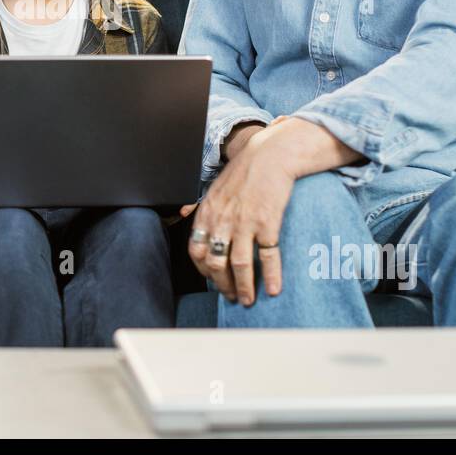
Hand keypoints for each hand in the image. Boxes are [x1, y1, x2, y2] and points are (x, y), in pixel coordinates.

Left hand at [184, 125, 294, 307]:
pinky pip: (267, 256)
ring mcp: (244, 223)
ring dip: (243, 287)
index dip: (203, 270)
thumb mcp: (214, 186)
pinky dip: (271, 276)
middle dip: (222, 285)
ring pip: (238, 264)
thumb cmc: (244, 171)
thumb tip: (182, 214)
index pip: (196, 250)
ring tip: (248, 300)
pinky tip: (274, 289)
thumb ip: (199, 204)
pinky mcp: (267, 223)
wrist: (270, 155)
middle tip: (232, 296)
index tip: (213, 280)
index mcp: (208, 213)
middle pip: (215, 263)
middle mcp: (222, 220)